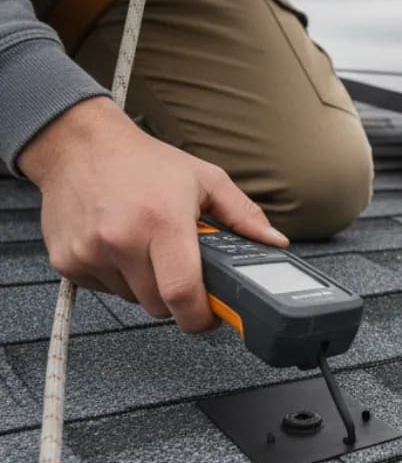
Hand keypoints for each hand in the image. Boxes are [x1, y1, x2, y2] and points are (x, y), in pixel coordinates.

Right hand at [18, 97, 287, 330]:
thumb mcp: (205, 179)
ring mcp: (89, 252)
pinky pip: (105, 289)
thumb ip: (243, 215)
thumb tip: (273, 242)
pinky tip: (120, 245)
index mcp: (162, 221)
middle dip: (176, 295)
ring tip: (147, 247)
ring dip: (146, 285)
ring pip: (132, 299)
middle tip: (180, 267)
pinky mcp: (67, 261)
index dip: (201, 316)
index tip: (211, 317)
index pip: (182, 293)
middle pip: (159, 304)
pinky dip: (118, 277)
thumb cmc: (144, 162)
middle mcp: (122, 239)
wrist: (78, 145)